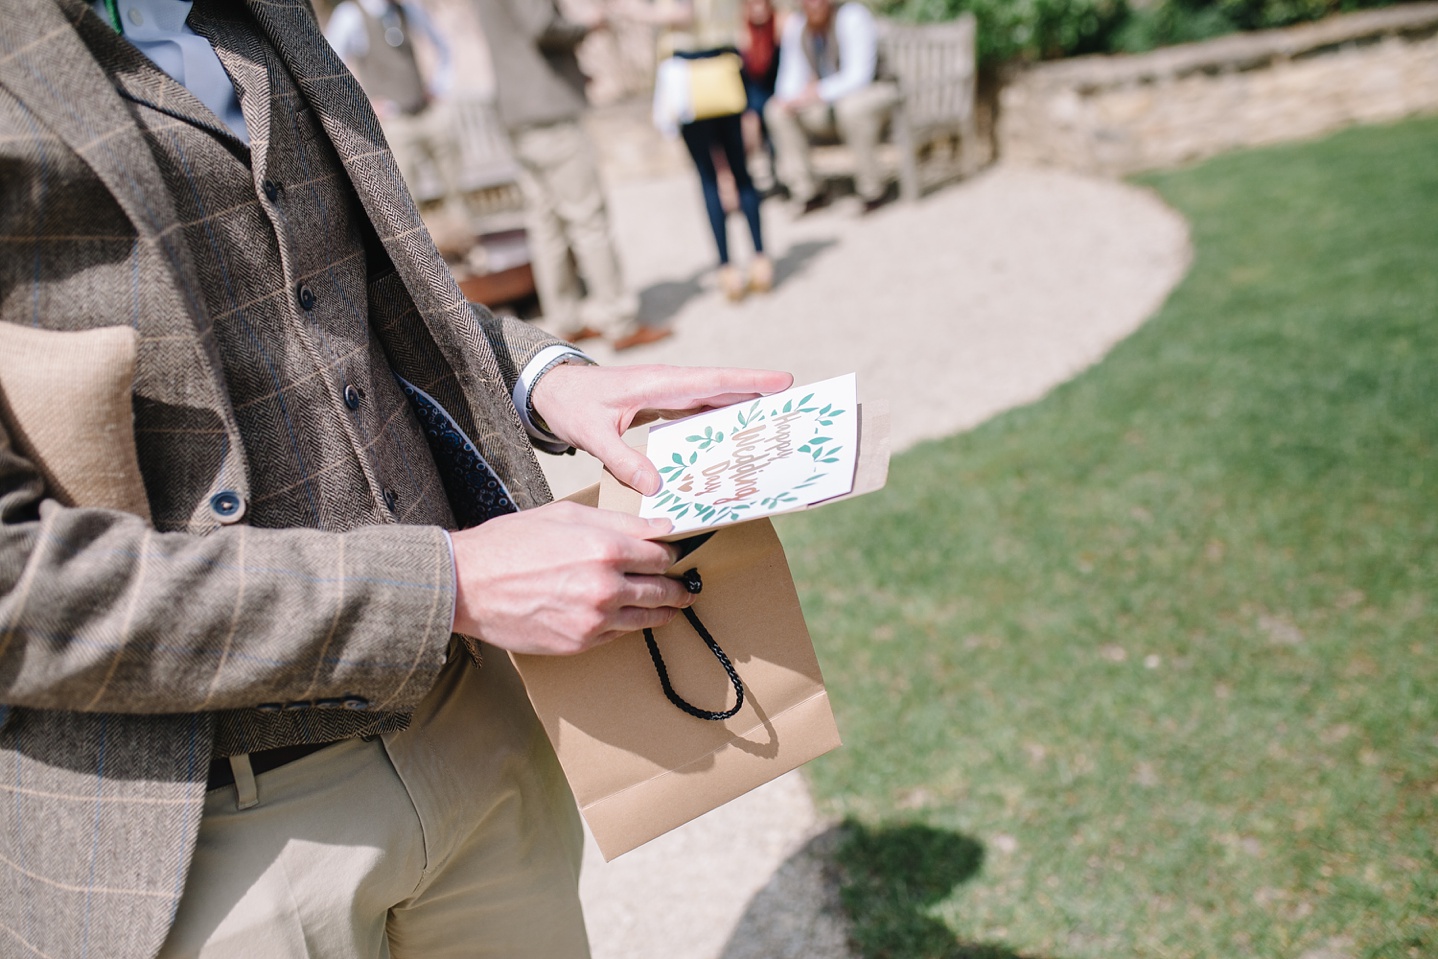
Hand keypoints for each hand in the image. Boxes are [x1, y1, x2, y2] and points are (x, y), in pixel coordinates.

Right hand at [450, 501, 691, 654]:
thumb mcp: (567, 515)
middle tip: (686, 587)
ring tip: (673, 606)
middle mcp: (606, 586)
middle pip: (663, 589)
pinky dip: (628, 625)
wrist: (467, 585)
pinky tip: (632, 618)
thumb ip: (620, 522)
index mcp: (606, 548)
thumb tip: (660, 529)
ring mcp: (595, 620)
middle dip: (678, 587)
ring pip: (647, 617)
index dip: (673, 554)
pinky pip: (618, 635)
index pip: (662, 554)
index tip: (679, 555)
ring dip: (664, 611)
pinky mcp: (580, 643)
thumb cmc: (511, 543)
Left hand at [531, 364, 793, 494]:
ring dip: (743, 409)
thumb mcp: (592, 434)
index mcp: (658, 383)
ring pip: (715, 400)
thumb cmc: (572, 405)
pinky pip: (699, 412)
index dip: (749, 382)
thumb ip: (622, 459)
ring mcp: (667, 393)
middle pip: (723, 389)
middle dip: (759, 395)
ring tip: (775, 425)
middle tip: (796, 407)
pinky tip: (734, 438)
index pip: (712, 382)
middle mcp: (669, 384)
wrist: (553, 390)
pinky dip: (720, 421)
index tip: (783, 382)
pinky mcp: (662, 404)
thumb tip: (656, 486)